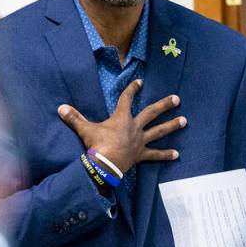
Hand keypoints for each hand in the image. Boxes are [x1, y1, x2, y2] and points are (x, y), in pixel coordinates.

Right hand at [57, 79, 185, 172]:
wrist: (104, 165)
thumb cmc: (96, 145)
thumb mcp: (84, 129)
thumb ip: (74, 118)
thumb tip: (60, 108)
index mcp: (121, 118)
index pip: (127, 99)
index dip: (132, 89)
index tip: (140, 81)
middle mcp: (134, 127)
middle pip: (152, 113)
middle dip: (164, 105)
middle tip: (177, 99)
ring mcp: (140, 141)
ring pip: (158, 132)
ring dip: (172, 126)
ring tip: (184, 121)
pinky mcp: (141, 155)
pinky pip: (155, 155)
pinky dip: (165, 155)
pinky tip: (177, 154)